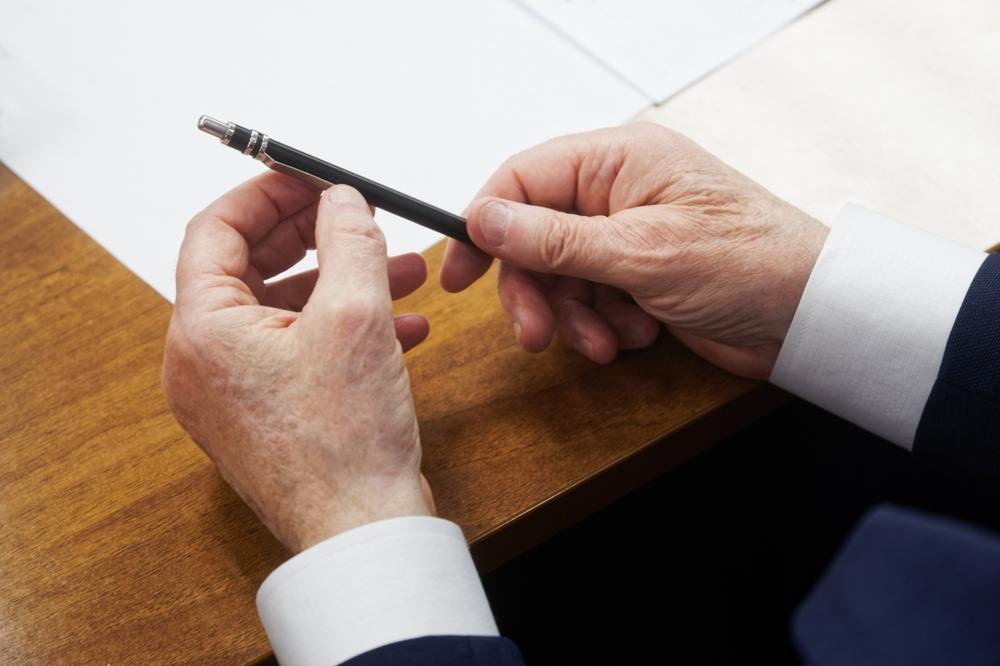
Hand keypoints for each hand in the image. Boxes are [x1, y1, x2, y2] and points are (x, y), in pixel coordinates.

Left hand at [162, 174, 433, 552]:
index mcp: (203, 332)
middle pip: (253, 267)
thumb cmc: (345, 445)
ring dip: (345, 283)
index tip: (308, 176)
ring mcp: (237, 393)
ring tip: (402, 268)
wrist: (361, 533)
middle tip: (358, 215)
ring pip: (288, 310)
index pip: (216, 230)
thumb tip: (342, 199)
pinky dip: (348, 328)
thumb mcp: (356, 316)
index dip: (265, 194)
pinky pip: (302, 350)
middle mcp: (206, 363)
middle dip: (317, 238)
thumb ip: (349, 240)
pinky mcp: (272, 414)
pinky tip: (404, 323)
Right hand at [441, 123, 827, 378]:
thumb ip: (555, 238)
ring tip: (608, 340)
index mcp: (617, 160)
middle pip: (533, 236)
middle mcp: (617, 191)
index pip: (522, 180)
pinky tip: (635, 336)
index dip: (483, 225)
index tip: (459, 273)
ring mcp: (626, 234)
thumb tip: (483, 217)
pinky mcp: (637, 274)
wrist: (811, 317)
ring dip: (573, 316)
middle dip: (534, 290)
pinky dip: (601, 324)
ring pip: (558, 276)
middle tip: (535, 336)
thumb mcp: (642, 253)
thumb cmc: (751, 263)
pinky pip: (588, 299)